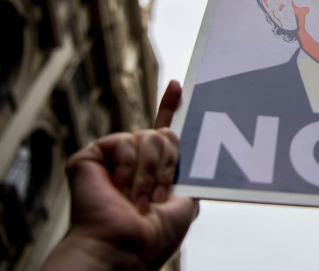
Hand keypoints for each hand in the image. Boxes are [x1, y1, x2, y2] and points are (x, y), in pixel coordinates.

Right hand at [40, 81, 197, 270]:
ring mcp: (113, 157)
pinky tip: (119, 190)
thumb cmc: (153, 234)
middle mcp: (134, 160)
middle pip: (165, 134)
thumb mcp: (186, 201)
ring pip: (150, 137)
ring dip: (150, 173)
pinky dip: (129, 169)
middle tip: (158, 196)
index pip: (163, 130)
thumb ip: (192, 173)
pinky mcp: (92, 156)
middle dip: (169, 165)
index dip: (169, 107)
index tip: (177, 86)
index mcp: (155, 169)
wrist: (124, 247)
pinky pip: (126, 142)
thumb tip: (210, 155)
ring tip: (137, 200)